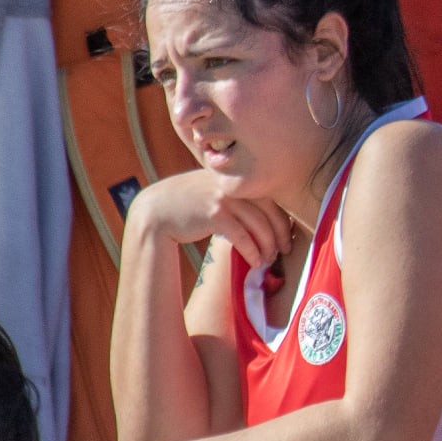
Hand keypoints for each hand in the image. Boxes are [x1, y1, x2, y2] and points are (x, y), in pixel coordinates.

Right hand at [130, 170, 294, 266]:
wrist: (155, 211)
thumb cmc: (185, 205)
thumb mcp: (210, 191)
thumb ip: (233, 196)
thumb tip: (259, 215)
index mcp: (234, 178)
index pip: (268, 196)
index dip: (282, 217)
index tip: (286, 233)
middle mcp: (231, 185)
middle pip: (269, 209)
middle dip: (280, 232)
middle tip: (285, 249)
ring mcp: (223, 198)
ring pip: (258, 224)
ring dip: (268, 245)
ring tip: (269, 259)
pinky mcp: (214, 215)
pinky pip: (243, 236)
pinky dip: (252, 251)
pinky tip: (255, 262)